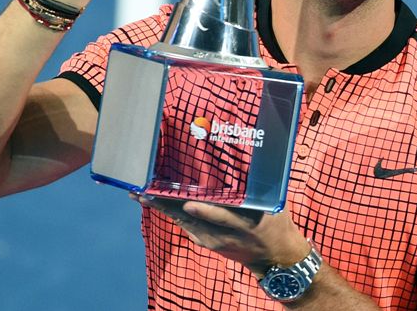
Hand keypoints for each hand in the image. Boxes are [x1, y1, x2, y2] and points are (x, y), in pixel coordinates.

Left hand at [136, 195, 310, 275]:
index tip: (188, 202)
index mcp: (246, 224)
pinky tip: (152, 201)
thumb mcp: (274, 205)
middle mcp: (225, 235)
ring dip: (161, 208)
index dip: (204, 211)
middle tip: (146, 192)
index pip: (222, 217)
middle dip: (168, 206)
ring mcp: (212, 240)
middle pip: (192, 220)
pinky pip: (184, 225)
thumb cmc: (276, 224)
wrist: (275, 259)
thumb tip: (249, 156)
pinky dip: (169, 212)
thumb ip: (260, 186)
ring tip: (140, 194)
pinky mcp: (205, 242)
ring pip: (183, 222)